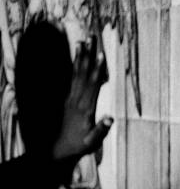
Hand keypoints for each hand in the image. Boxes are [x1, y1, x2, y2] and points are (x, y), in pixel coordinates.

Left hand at [52, 37, 111, 161]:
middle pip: (83, 74)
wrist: (59, 149)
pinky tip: (76, 58)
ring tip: (81, 42)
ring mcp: (70, 98)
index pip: (92, 85)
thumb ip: (101, 130)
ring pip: (76, 74)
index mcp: (85, 108)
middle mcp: (76, 100)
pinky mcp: (68, 99)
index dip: (97, 70)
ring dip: (80, 57)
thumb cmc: (80, 145)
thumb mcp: (92, 141)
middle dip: (88, 56)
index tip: (101, 55)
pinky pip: (72, 79)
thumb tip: (110, 118)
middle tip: (90, 39)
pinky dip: (75, 67)